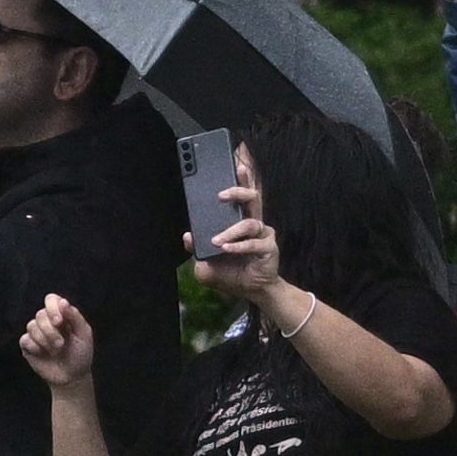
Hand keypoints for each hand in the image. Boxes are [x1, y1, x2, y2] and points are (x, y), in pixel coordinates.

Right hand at [20, 291, 95, 390]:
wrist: (72, 377)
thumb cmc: (80, 354)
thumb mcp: (84, 334)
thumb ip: (75, 317)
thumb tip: (62, 302)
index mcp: (61, 315)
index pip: (51, 299)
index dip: (52, 308)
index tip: (60, 322)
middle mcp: (47, 321)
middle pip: (40, 314)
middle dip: (51, 330)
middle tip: (61, 344)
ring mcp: (36, 333)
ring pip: (31, 326)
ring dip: (45, 339)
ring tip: (55, 350)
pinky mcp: (27, 345)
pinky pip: (25, 339)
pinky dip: (35, 346)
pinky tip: (43, 353)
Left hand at [191, 162, 285, 304]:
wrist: (252, 291)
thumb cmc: (232, 273)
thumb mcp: (206, 262)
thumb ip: (196, 248)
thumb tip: (187, 236)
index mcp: (240, 220)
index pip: (242, 194)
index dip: (243, 177)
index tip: (237, 163)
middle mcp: (253, 222)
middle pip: (251, 197)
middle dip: (238, 190)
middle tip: (220, 195)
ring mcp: (263, 234)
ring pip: (249, 222)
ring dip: (230, 231)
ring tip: (217, 241)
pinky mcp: (269, 248)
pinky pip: (254, 243)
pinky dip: (239, 246)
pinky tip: (227, 249)